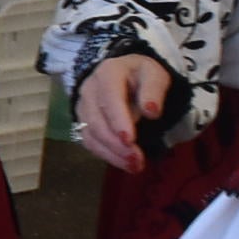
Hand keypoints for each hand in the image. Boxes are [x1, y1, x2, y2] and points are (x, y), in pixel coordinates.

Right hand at [74, 54, 171, 172]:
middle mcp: (90, 89)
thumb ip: (154, 90)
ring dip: (111, 153)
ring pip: (90, 134)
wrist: (128, 74)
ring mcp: (83, 106)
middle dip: (115, 143)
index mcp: (108, 73)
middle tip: (137, 160)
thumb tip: (152, 112)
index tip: (130, 139)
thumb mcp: (155, 75)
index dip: (118, 119)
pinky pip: (90, 141)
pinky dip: (107, 155)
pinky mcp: (84, 122)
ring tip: (134, 166)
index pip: (109, 97)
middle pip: (96, 120)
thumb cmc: (142, 75)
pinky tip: (124, 163)